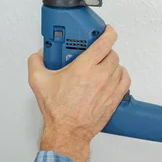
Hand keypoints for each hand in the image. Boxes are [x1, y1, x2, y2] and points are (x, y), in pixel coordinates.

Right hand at [27, 25, 131, 161]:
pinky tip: (113, 76)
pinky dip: (121, 75)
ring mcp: (109, 88)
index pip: (103, 43)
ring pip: (119, 66)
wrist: (67, 131)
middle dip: (105, 51)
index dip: (108, 33)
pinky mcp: (115, 99)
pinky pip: (125, 80)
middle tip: (96, 52)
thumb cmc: (58, 110)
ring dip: (112, 63)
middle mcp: (99, 76)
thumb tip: (39, 54)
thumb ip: (36, 62)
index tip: (107, 30)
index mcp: (83, 68)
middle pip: (112, 54)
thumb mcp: (38, 81)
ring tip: (102, 65)